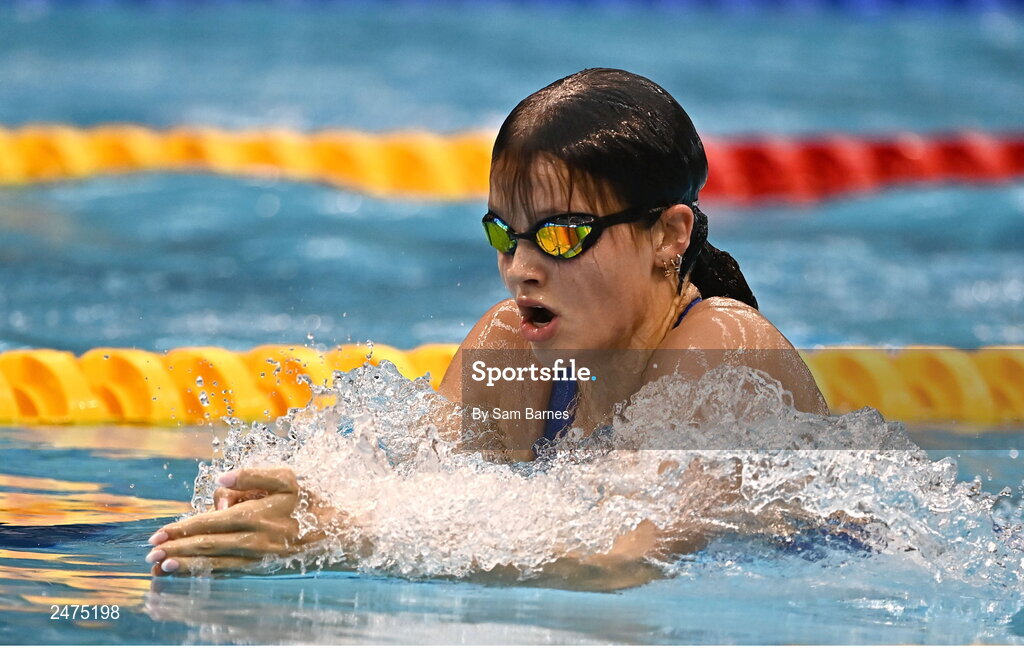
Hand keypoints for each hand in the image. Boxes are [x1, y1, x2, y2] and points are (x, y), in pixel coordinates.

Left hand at [145, 467, 325, 575]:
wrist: (339, 531)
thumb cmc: (310, 499)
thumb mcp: (287, 478)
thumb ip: (253, 475)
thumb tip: (221, 481)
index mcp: (259, 513)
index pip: (212, 522)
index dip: (184, 527)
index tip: (159, 533)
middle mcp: (257, 539)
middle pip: (209, 545)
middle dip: (177, 549)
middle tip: (151, 554)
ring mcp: (260, 557)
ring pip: (217, 562)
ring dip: (187, 565)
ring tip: (163, 568)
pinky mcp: (264, 568)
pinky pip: (231, 573)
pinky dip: (208, 575)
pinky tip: (192, 575)